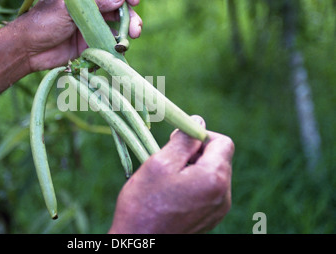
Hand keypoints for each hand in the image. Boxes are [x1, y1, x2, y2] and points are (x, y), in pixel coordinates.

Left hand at [13, 0, 141, 71]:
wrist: (28, 49)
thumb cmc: (43, 22)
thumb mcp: (68, 7)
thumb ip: (94, 2)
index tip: (134, 0)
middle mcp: (90, 8)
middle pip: (117, 8)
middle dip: (129, 16)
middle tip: (136, 29)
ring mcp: (90, 27)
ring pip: (115, 27)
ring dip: (126, 32)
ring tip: (130, 39)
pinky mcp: (90, 44)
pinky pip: (108, 44)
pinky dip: (116, 46)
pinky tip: (119, 49)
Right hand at [108, 116, 234, 233]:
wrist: (140, 243)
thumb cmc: (145, 204)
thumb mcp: (160, 163)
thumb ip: (183, 140)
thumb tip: (198, 122)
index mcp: (214, 178)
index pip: (223, 142)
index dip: (200, 136)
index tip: (177, 142)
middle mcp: (223, 195)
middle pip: (218, 158)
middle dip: (195, 154)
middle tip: (168, 163)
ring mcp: (218, 210)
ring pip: (211, 174)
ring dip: (192, 170)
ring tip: (167, 182)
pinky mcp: (209, 219)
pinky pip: (207, 191)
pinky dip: (192, 186)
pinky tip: (171, 195)